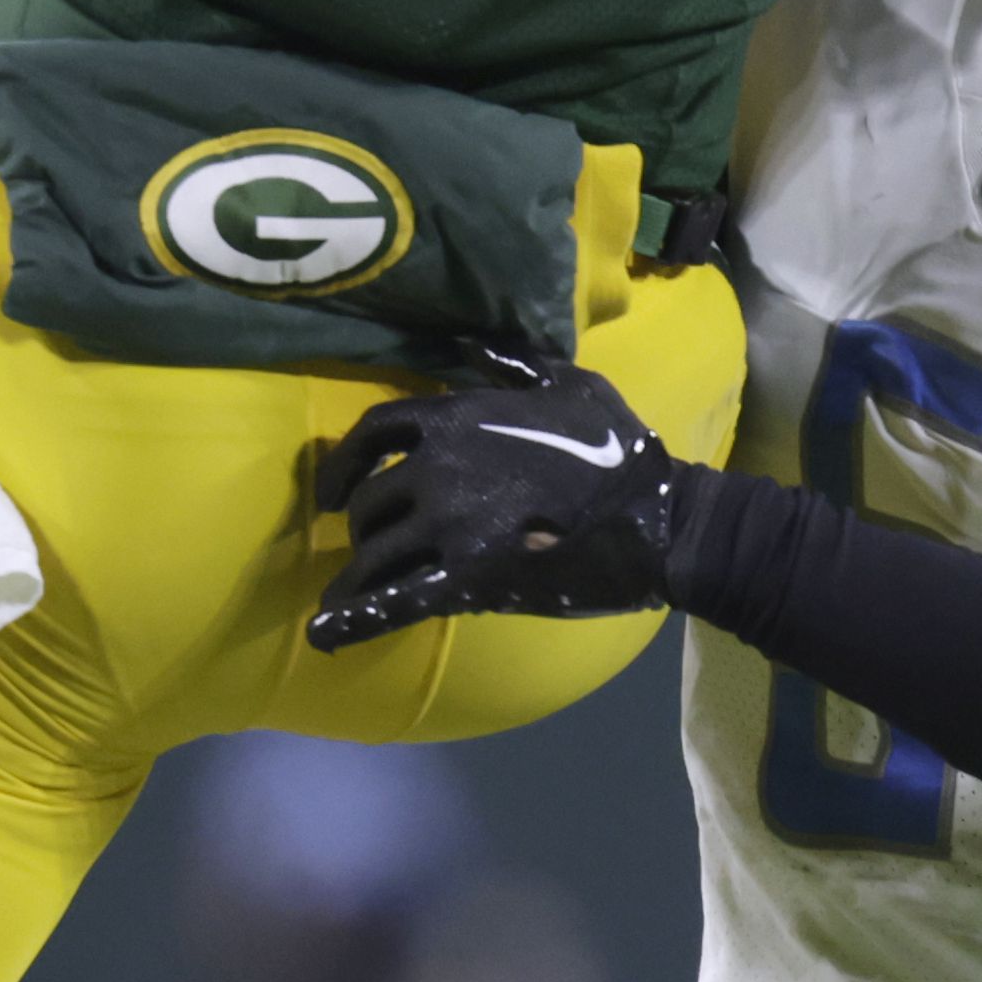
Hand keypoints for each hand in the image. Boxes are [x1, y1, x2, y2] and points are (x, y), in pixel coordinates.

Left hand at [305, 367, 688, 647]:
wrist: (657, 519)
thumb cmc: (616, 447)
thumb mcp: (568, 382)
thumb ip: (511, 362)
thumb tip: (466, 344)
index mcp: (458, 417)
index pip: (373, 432)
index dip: (343, 463)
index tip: (331, 489)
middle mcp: (441, 469)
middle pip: (369, 503)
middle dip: (363, 527)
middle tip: (371, 546)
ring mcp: (451, 528)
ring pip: (374, 556)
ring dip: (355, 578)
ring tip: (344, 597)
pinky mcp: (469, 581)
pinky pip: (394, 603)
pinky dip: (351, 622)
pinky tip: (323, 636)